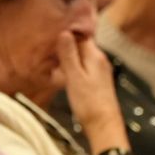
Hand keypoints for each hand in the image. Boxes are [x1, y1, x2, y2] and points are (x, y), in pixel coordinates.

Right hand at [57, 31, 126, 153]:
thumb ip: (69, 55)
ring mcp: (100, 70)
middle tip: (49, 42)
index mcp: (95, 55)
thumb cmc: (89, 104)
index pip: (81, 33)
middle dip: (67, 42)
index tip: (54, 29)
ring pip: (82, 55)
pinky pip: (84, 66)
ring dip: (70, 55)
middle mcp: (100, 60)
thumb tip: (64, 32)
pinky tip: (65, 72)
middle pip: (82, 43)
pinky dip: (74, 65)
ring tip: (54, 56)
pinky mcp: (98, 80)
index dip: (68, 30)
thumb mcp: (74, 77)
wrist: (104, 126)